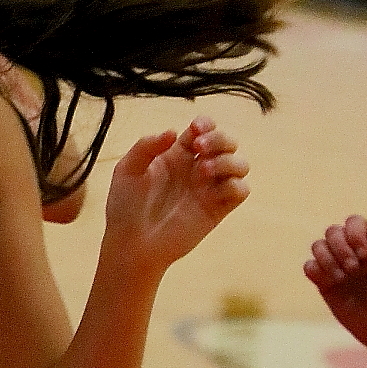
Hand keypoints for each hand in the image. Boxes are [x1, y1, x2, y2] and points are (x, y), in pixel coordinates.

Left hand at [103, 116, 248, 272]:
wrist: (131, 244)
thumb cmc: (125, 206)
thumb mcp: (128, 169)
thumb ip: (146, 146)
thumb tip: (173, 131)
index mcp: (177, 154)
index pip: (203, 129)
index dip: (205, 124)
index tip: (195, 130)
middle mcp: (197, 168)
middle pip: (226, 142)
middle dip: (219, 138)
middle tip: (200, 147)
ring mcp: (209, 188)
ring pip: (240, 164)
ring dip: (228, 160)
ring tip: (203, 170)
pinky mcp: (218, 209)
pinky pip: (241, 190)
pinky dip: (235, 184)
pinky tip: (212, 189)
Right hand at [305, 215, 366, 354]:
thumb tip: (358, 249)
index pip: (354, 223)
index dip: (354, 233)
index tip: (364, 254)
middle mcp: (351, 250)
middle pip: (333, 231)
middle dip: (339, 247)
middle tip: (353, 269)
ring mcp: (336, 265)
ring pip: (318, 246)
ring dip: (327, 259)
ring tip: (341, 278)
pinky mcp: (324, 282)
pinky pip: (309, 267)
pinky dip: (316, 270)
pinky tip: (331, 283)